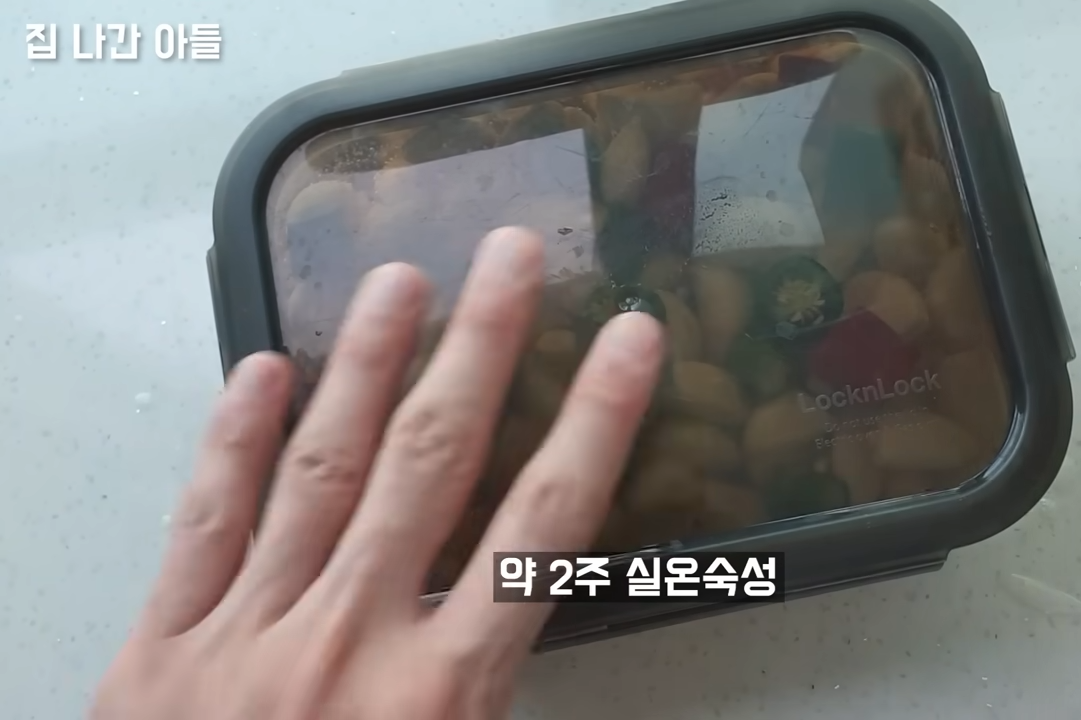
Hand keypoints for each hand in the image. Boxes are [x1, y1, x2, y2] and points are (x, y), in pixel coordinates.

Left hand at [90, 227, 664, 718]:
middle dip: (481, 349)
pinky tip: (258, 371)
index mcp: (441, 693)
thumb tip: (542, 636)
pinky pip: (201, 527)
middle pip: (433, 464)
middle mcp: (351, 641)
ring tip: (399, 280)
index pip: (542, 528)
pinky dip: (230, 444)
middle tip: (509, 254)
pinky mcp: (157, 652)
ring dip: (366, 367)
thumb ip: (505, 706)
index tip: (629, 338)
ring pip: (319, 470)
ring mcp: (246, 636)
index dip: (595, 421)